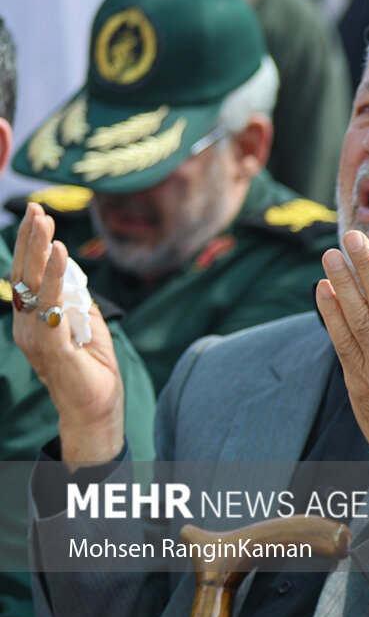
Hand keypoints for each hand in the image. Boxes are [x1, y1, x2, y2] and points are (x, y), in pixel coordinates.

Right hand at [11, 203, 124, 471]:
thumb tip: (72, 270)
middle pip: (24, 274)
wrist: (96, 408)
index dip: (30, 245)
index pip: (26, 276)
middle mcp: (27, 325)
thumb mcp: (86, 324)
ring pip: (33, 284)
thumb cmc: (92, 368)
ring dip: (39, 250)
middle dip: (30, 239)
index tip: (37, 214)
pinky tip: (58, 253)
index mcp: (33, 320)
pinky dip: (53, 276)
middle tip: (36, 208)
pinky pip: (51, 303)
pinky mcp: (52, 345)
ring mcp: (36, 336)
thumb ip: (77, 298)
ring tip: (45, 221)